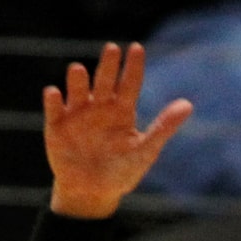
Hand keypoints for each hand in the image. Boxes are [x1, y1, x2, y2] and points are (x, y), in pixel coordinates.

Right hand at [45, 42, 192, 220]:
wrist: (93, 193)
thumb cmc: (122, 171)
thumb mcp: (145, 150)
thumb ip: (164, 127)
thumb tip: (188, 104)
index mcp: (122, 111)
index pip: (129, 83)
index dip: (133, 66)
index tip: (137, 48)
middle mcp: (99, 106)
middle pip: (104, 81)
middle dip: (107, 65)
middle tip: (112, 48)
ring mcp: (76, 114)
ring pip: (77, 91)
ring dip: (77, 80)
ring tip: (78, 70)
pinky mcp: (56, 125)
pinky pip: (53, 109)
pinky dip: (53, 101)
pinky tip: (54, 93)